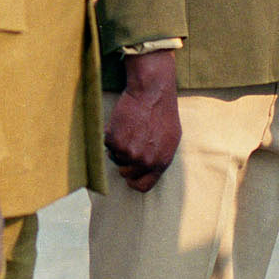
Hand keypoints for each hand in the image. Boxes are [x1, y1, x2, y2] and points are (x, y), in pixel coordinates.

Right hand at [106, 47, 180, 190]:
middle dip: (124, 160)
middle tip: (128, 143)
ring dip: (118, 145)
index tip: (129, 174)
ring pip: (115, 156)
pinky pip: (107, 144)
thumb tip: (147, 168)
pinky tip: (122, 122)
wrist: (152, 92)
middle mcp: (145, 162)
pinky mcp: (115, 141)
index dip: (133, 181)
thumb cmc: (163, 112)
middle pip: (125, 172)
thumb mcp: (171, 139)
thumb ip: (159, 157)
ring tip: (129, 128)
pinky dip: (111, 134)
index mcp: (161, 163)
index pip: (143, 186)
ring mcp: (129, 153)